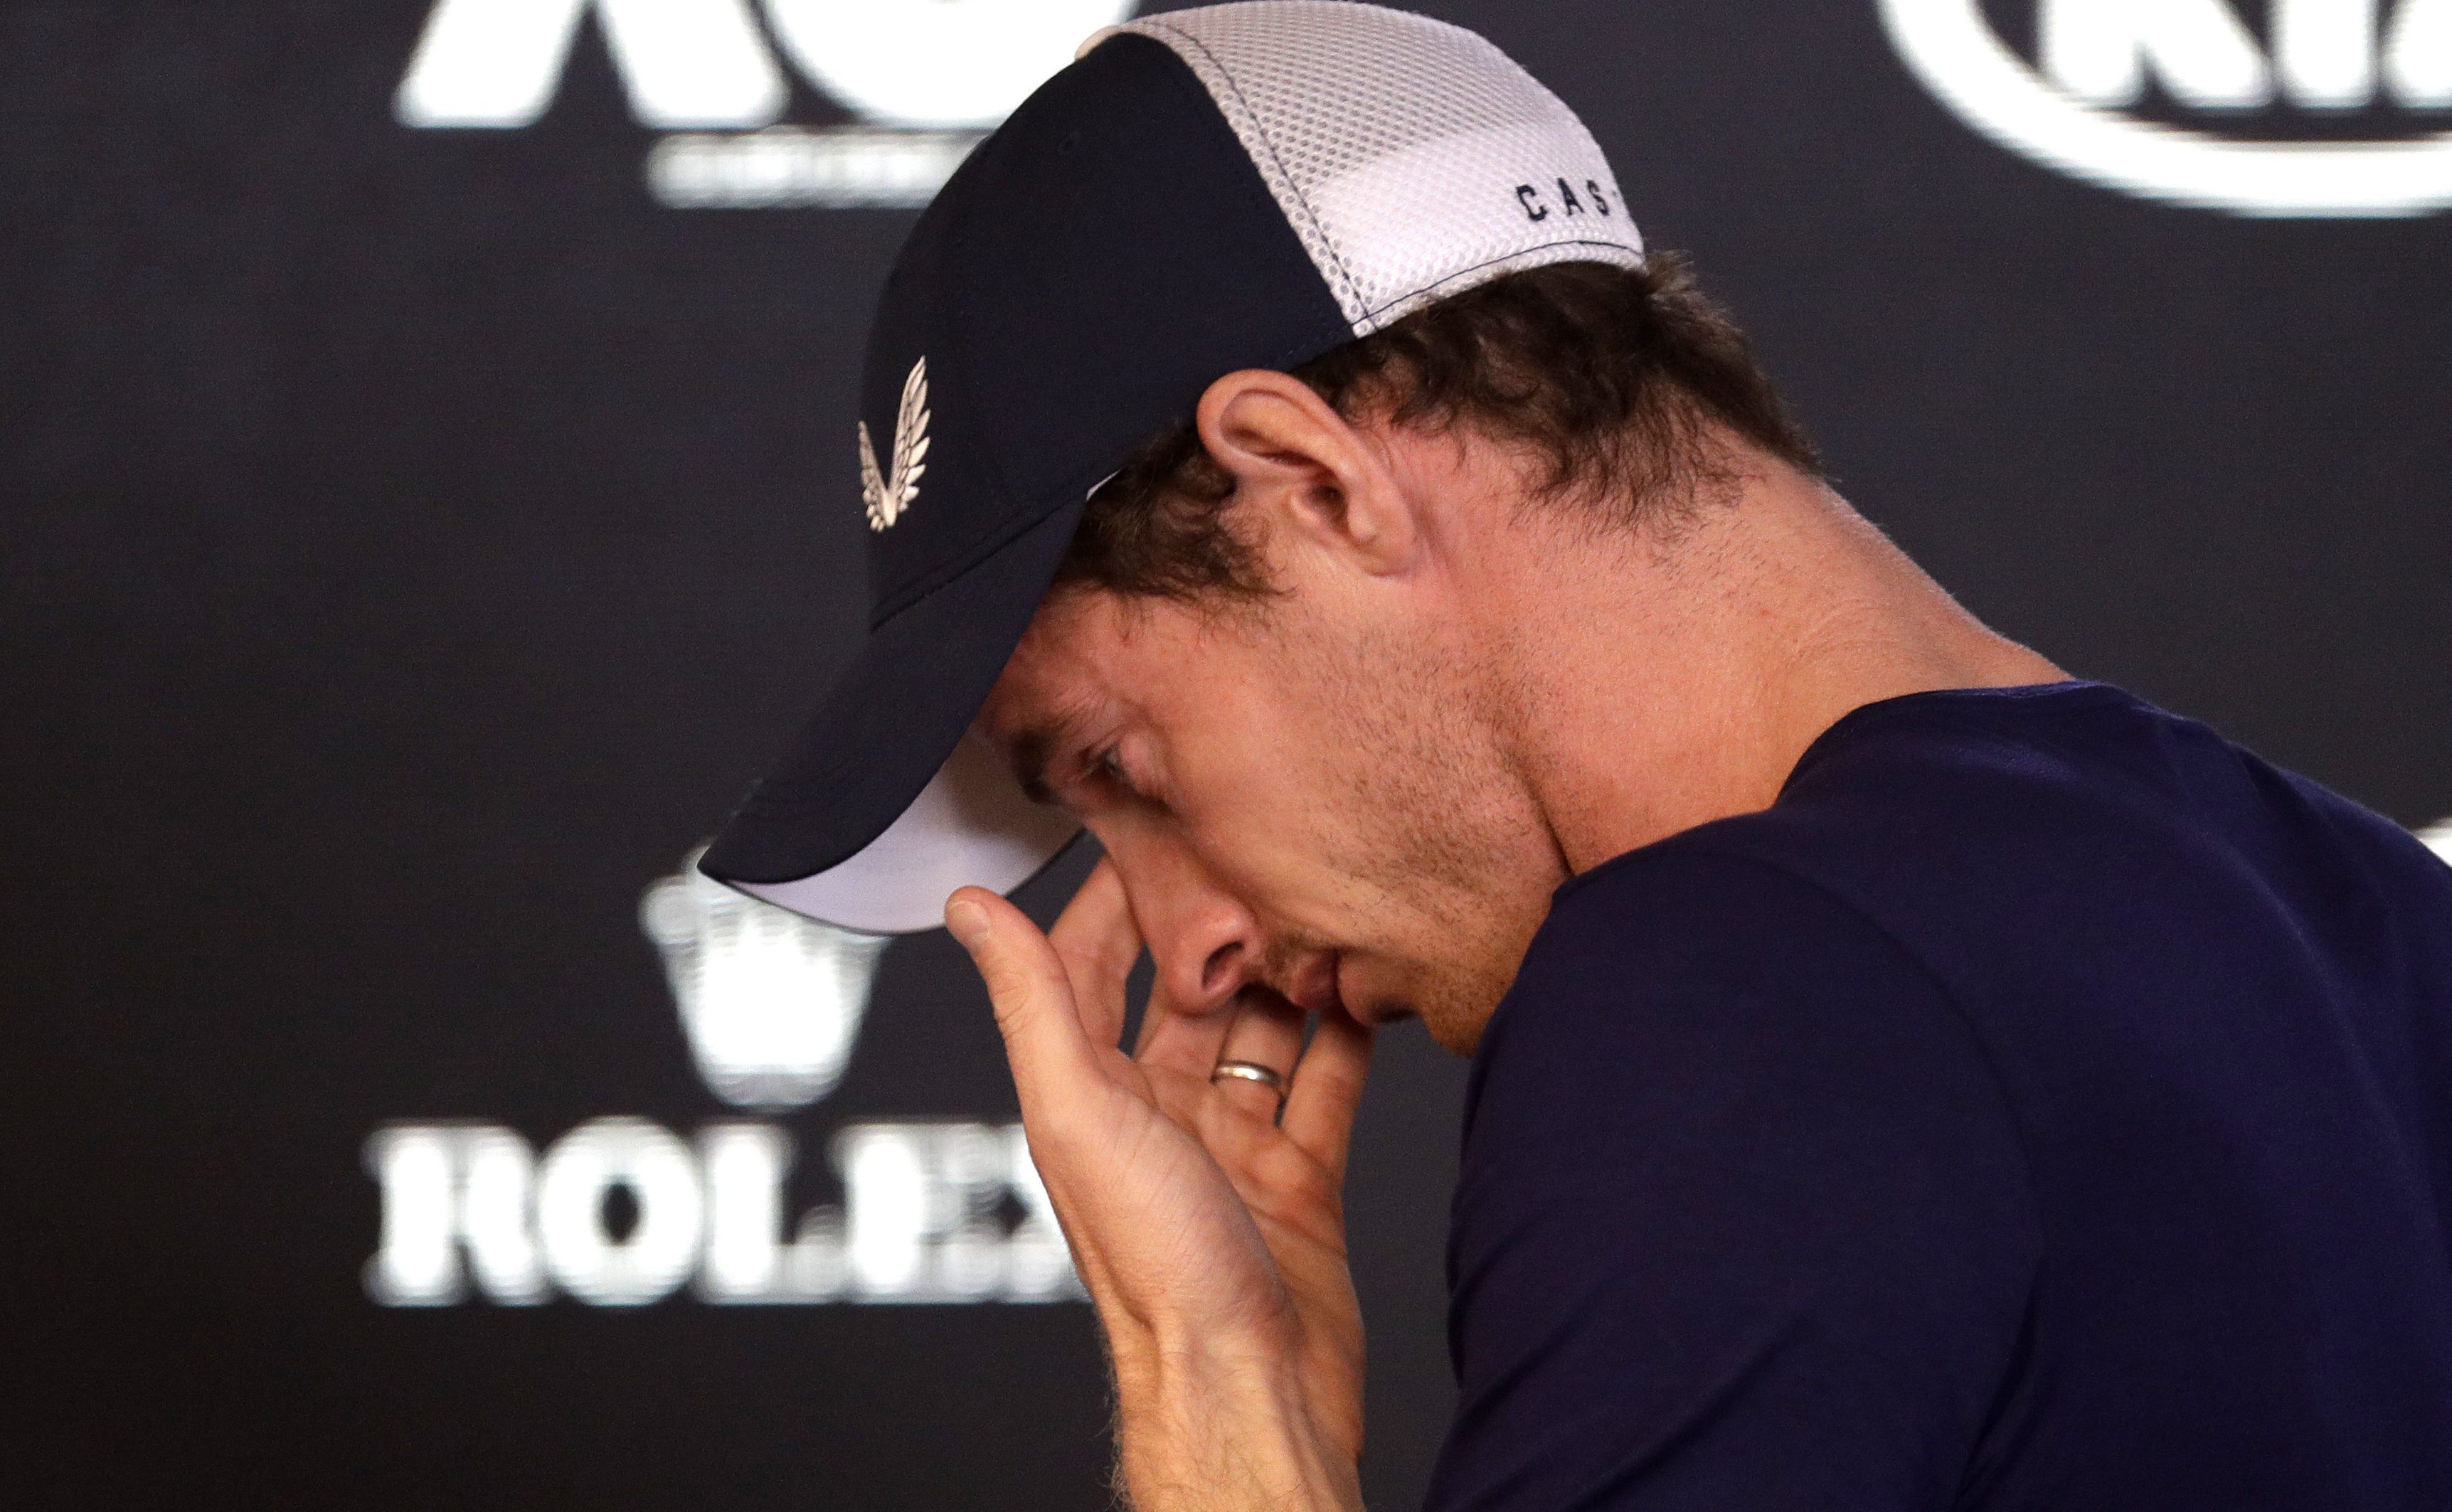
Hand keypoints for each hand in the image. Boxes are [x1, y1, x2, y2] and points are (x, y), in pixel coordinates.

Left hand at [947, 861, 1373, 1511]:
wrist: (1250, 1383)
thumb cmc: (1157, 1270)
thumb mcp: (1081, 1111)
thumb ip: (1033, 1002)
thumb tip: (970, 909)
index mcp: (1092, 1094)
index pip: (1089, 963)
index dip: (1114, 892)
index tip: (1146, 822)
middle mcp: (1157, 1112)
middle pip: (1186, 989)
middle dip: (1218, 922)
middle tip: (1258, 849)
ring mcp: (1231, 1143)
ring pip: (1262, 1027)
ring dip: (1288, 971)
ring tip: (1322, 904)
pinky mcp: (1298, 1175)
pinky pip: (1327, 1082)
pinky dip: (1348, 1033)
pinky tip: (1368, 983)